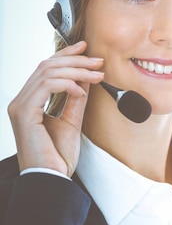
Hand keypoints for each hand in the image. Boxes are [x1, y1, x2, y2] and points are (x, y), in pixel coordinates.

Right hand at [8, 41, 103, 176]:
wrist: (53, 177)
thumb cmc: (59, 155)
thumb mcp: (71, 121)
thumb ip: (76, 99)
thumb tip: (85, 79)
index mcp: (30, 102)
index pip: (46, 69)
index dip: (65, 55)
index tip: (85, 47)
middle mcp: (21, 101)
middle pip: (46, 66)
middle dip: (75, 60)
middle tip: (98, 61)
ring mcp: (20, 106)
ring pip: (47, 72)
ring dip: (76, 70)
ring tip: (97, 74)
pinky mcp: (24, 113)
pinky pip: (46, 86)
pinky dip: (67, 84)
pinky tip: (82, 89)